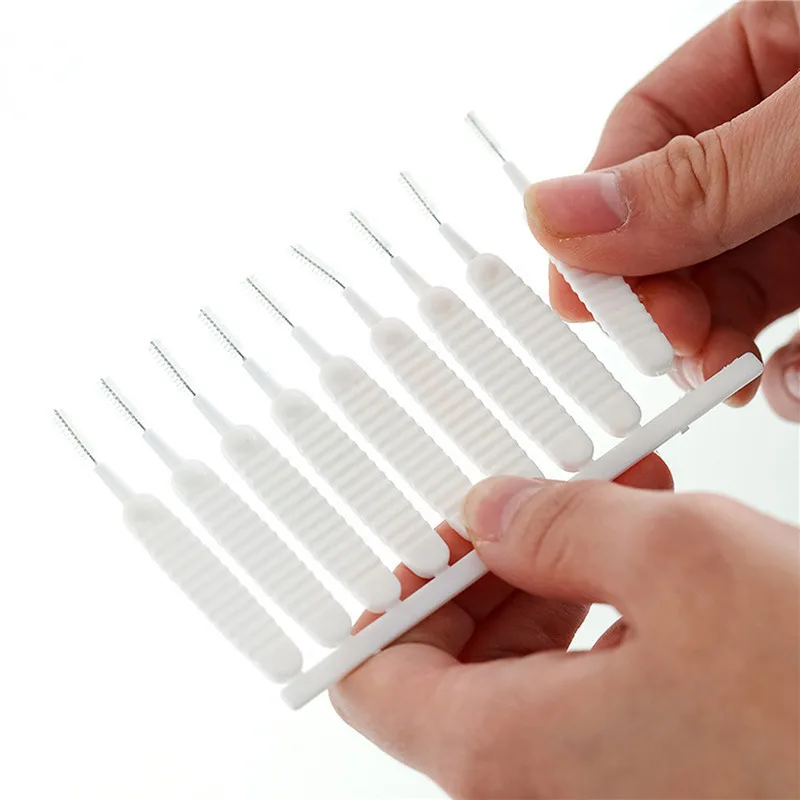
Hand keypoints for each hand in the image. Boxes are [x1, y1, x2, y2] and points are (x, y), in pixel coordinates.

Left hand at [332, 473, 798, 798]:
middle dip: (487, 568)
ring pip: (520, 674)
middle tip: (532, 504)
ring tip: (612, 510)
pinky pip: (581, 697)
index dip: (388, 595)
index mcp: (508, 753)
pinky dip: (600, 622)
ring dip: (553, 582)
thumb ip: (555, 524)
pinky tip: (650, 569)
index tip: (425, 535)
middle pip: (447, 668)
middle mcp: (537, 792)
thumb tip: (486, 512)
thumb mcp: (680, 561)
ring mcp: (592, 793)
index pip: (369, 679)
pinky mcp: (647, 782)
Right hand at [524, 1, 799, 417]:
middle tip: (671, 342)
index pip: (641, 137)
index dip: (602, 226)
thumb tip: (557, 216)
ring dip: (722, 343)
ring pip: (738, 283)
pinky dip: (788, 365)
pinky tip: (789, 378)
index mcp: (771, 45)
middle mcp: (786, 130)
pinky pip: (795, 321)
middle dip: (668, 297)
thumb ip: (703, 175)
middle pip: (683, 226)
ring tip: (733, 373)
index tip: (587, 300)